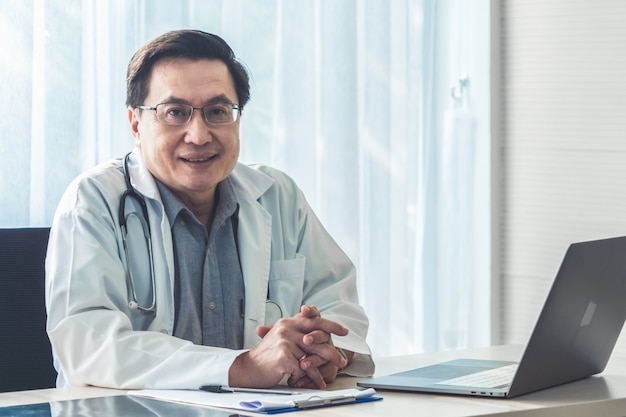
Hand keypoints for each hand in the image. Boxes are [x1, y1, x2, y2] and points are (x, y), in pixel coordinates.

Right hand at [228, 305, 347, 387]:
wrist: (249, 368)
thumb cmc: (267, 354)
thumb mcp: (280, 334)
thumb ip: (296, 326)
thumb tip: (313, 312)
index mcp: (288, 322)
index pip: (314, 320)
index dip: (330, 325)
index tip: (344, 331)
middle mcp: (287, 329)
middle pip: (316, 340)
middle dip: (331, 352)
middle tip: (341, 360)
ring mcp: (285, 342)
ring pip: (310, 357)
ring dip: (318, 371)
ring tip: (325, 378)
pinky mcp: (284, 356)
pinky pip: (302, 369)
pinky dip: (307, 377)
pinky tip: (311, 382)